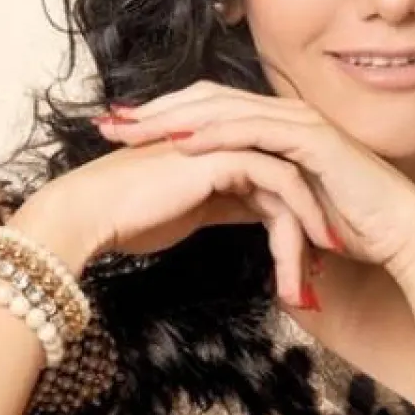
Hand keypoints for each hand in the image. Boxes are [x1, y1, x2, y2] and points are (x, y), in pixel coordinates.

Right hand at [22, 134, 339, 308]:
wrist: (90, 212)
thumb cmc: (124, 216)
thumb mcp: (186, 210)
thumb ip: (221, 202)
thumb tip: (254, 215)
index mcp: (214, 146)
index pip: (271, 173)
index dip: (293, 212)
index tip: (307, 254)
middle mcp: (224, 138)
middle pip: (287, 175)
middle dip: (311, 221)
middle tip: (325, 263)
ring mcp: (225, 141)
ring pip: (290, 181)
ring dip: (308, 230)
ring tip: (313, 276)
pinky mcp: (224, 156)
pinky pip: (281, 186)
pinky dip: (298, 223)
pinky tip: (301, 259)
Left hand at [93, 81, 414, 283]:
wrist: (400, 234)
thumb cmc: (346, 221)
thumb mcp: (283, 201)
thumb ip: (251, 189)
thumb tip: (214, 197)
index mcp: (271, 122)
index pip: (205, 109)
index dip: (159, 115)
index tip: (117, 130)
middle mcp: (282, 112)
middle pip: (204, 99)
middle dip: (153, 110)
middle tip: (109, 123)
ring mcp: (298, 121)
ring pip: (223, 109)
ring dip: (173, 118)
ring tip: (132, 131)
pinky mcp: (313, 139)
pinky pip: (255, 130)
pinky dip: (217, 133)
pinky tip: (182, 142)